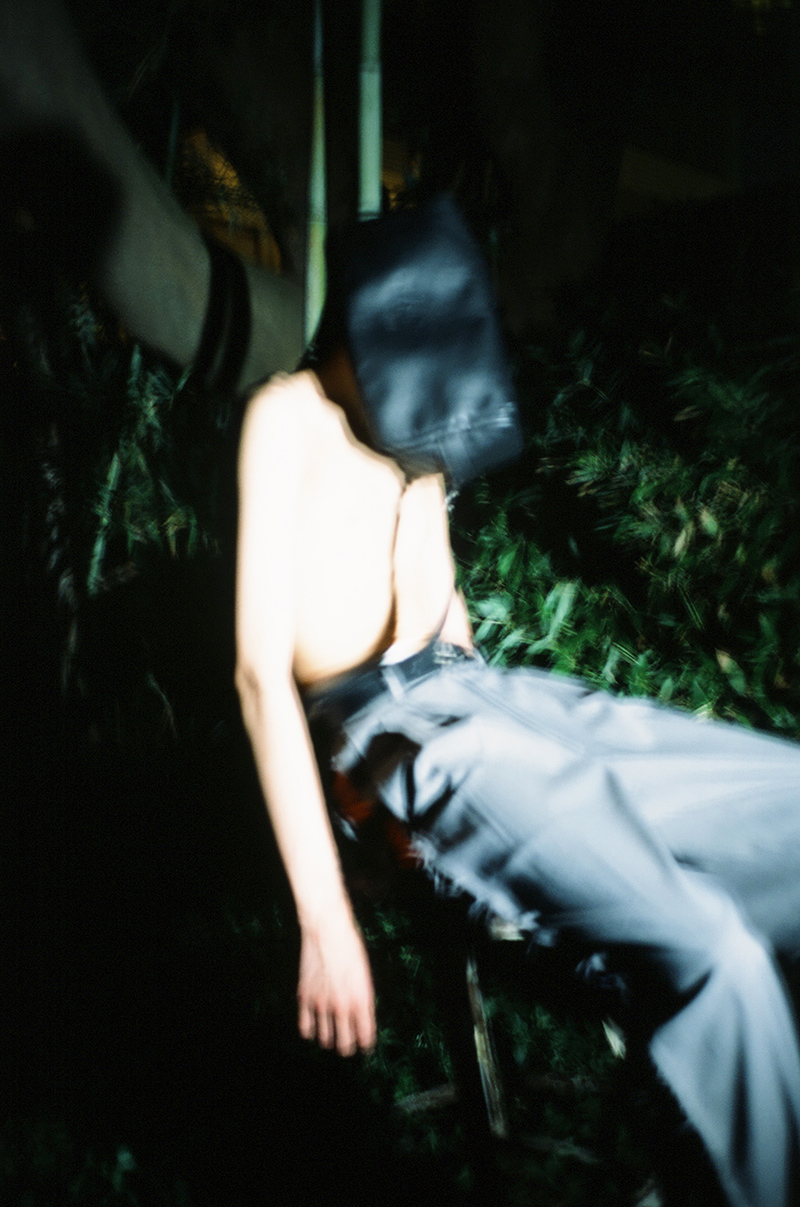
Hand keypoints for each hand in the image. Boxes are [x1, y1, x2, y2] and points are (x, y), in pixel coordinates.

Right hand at [297, 907, 375, 1056]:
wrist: (328, 931)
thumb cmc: (350, 949)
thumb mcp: (365, 975)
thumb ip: (364, 999)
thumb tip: (361, 1018)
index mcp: (361, 1001)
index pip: (365, 1037)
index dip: (366, 1044)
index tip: (365, 1045)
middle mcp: (342, 1006)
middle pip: (345, 1044)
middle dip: (347, 1047)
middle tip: (347, 1045)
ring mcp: (322, 1004)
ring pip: (325, 1039)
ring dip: (329, 1040)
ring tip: (331, 1037)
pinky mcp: (305, 997)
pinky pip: (305, 1027)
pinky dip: (310, 1032)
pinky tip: (313, 1028)